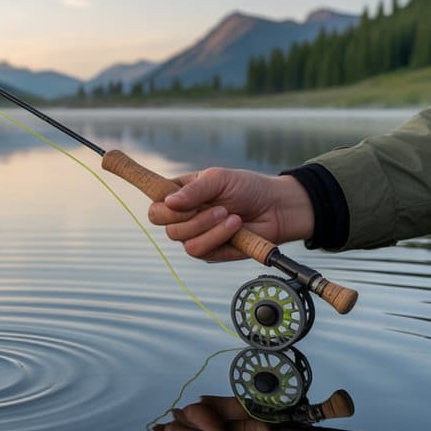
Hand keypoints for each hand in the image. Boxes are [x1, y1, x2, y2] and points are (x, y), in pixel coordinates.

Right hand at [147, 168, 313, 261]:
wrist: (276, 208)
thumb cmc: (248, 188)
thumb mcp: (219, 179)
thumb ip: (193, 190)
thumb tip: (169, 202)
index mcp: (181, 195)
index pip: (155, 203)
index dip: (159, 203)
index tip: (171, 200)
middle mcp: (184, 216)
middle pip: (162, 223)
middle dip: (186, 215)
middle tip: (213, 206)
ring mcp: (195, 235)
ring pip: (181, 238)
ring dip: (206, 226)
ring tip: (230, 215)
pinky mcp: (209, 252)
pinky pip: (200, 249)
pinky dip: (218, 236)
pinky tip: (235, 226)